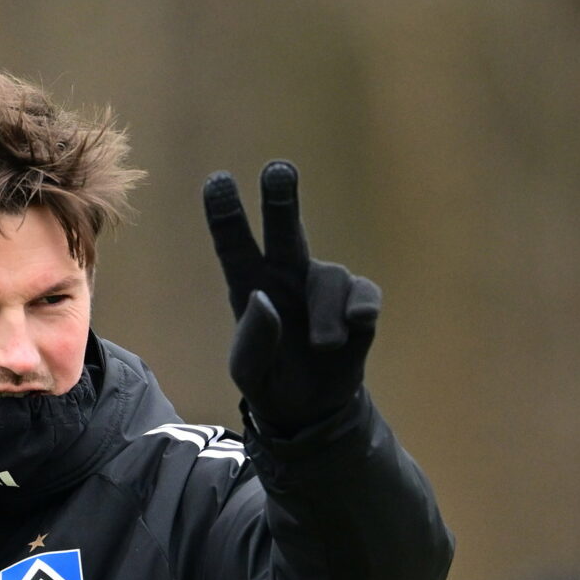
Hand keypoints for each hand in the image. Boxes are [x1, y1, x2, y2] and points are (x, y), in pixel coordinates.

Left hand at [202, 161, 381, 434]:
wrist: (311, 410)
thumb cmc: (271, 380)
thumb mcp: (249, 373)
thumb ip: (253, 340)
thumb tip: (264, 299)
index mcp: (251, 284)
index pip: (235, 244)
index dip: (226, 213)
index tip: (217, 182)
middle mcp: (286, 274)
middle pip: (285, 228)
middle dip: (282, 198)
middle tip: (278, 170)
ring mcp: (323, 286)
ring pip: (329, 276)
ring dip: (326, 314)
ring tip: (323, 347)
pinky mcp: (356, 304)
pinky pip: (362, 293)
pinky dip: (359, 308)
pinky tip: (356, 325)